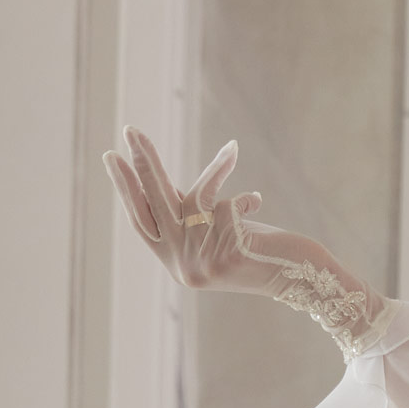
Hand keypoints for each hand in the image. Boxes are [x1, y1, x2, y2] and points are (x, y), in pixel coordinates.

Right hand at [105, 128, 268, 287]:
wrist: (297, 277)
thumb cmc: (257, 249)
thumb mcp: (215, 233)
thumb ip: (190, 212)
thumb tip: (156, 174)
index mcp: (175, 262)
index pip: (141, 221)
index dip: (126, 189)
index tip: (111, 156)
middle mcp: (184, 265)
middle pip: (155, 207)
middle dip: (144, 165)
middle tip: (130, 130)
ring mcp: (203, 262)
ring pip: (194, 201)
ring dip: (215, 170)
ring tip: (232, 150)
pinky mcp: (228, 254)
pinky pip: (227, 206)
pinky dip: (243, 196)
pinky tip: (257, 202)